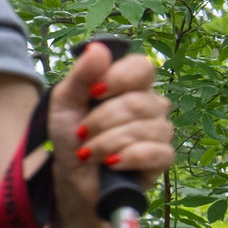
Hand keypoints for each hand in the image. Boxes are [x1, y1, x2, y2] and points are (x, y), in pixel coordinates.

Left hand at [52, 41, 173, 211]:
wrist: (71, 179)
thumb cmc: (72, 138)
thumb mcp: (65, 104)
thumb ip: (80, 76)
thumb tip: (97, 48)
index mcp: (131, 86)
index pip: (142, 67)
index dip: (118, 78)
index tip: (94, 92)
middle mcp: (151, 105)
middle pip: (139, 102)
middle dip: (101, 121)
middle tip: (81, 134)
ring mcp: (160, 132)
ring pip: (144, 128)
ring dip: (105, 143)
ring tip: (88, 153)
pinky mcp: (162, 159)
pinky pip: (154, 152)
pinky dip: (126, 157)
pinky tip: (110, 164)